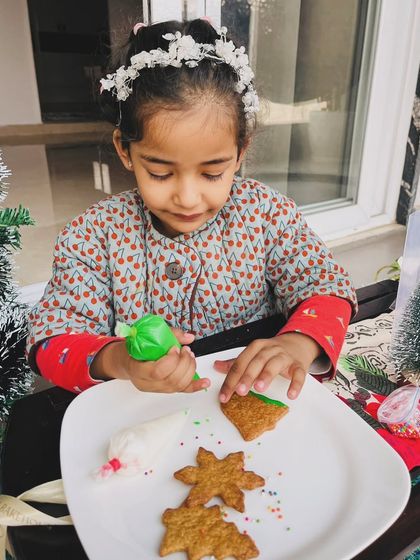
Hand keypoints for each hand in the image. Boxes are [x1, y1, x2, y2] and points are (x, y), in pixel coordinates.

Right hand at [91, 328, 209, 392]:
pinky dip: (196, 386)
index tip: (174, 348)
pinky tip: (205, 382)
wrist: (126, 360)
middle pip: (171, 380)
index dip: (171, 360)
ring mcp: (156, 389)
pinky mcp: (164, 390)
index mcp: (137, 370)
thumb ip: (169, 334)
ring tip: (190, 356)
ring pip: (178, 386)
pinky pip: (182, 391)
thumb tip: (189, 338)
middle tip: (186, 350)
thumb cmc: (134, 348)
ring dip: (190, 369)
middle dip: (185, 363)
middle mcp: (146, 383)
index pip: (157, 372)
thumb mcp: (144, 336)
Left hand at [214, 332, 321, 401]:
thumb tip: (216, 366)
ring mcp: (284, 356)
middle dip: (247, 376)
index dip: (231, 379)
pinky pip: (298, 374)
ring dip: (267, 375)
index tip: (224, 396)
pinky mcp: (298, 365)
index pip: (240, 363)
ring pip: (275, 364)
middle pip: (256, 362)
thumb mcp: (253, 354)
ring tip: (260, 388)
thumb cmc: (272, 352)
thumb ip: (236, 362)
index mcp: (255, 347)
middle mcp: (269, 349)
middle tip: (240, 391)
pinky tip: (290, 395)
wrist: (297, 343)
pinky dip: (295, 384)